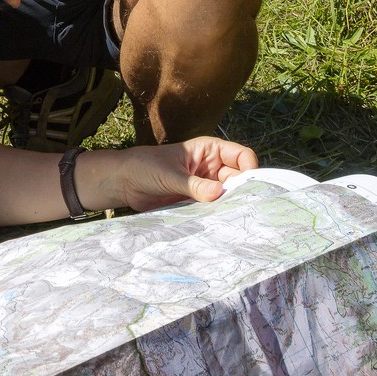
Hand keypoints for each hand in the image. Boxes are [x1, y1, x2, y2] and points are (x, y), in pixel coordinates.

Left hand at [83, 136, 258, 214]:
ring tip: (233, 219)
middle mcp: (212, 167)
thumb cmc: (146, 167)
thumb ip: (194, 185)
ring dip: (231, 205)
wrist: (125, 183)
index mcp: (209, 150)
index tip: (250, 187)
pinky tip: (220, 225)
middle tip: (243, 209)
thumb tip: (219, 194)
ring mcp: (206, 185)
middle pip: (239, 178)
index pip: (241, 156)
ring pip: (229, 196)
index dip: (250, 169)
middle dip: (242, 192)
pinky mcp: (198, 202)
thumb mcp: (170, 175)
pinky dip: (218, 215)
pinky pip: (215, 208)